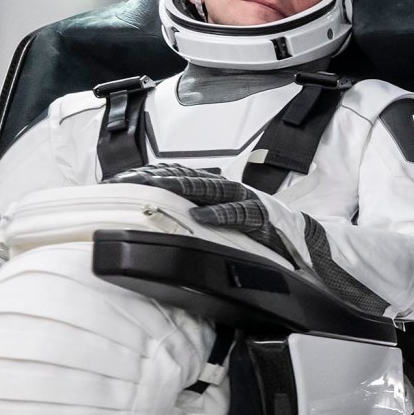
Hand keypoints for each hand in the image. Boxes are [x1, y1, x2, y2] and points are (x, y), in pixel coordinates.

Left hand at [108, 162, 296, 263]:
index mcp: (213, 188)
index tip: (116, 181)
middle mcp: (226, 189)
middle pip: (186, 178)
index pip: (175, 174)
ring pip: (209, 189)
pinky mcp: (261, 218)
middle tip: (125, 182)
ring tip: (156, 189)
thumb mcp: (216, 221)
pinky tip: (201, 216)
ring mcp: (243, 200)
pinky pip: (239, 215)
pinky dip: (220, 214)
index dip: (146, 175)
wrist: (297, 240)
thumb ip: (190, 215)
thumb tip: (152, 218)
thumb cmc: (253, 232)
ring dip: (181, 188)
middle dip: (154, 178)